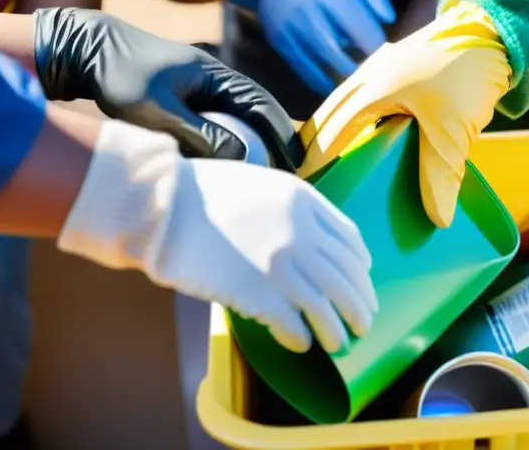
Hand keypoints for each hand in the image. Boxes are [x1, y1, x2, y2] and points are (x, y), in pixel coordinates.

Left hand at [33, 7, 301, 166]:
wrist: (85, 50)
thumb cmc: (119, 76)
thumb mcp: (158, 110)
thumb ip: (198, 133)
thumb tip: (240, 157)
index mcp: (215, 74)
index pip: (262, 106)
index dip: (281, 134)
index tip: (293, 163)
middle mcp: (213, 78)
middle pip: (256, 112)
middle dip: (273, 141)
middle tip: (285, 174)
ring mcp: (198, 87)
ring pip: (236, 118)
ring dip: (251, 142)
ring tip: (261, 174)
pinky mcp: (182, 97)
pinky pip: (215, 121)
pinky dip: (227, 140)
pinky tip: (224, 163)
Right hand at [58, 121, 377, 352]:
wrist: (165, 205)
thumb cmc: (206, 193)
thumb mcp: (265, 184)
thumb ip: (296, 208)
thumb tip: (316, 241)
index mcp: (306, 203)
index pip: (350, 242)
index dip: (360, 269)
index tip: (362, 282)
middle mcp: (302, 234)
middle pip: (346, 278)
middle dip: (359, 305)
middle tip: (364, 323)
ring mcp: (282, 266)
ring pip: (326, 307)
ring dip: (338, 330)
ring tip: (340, 343)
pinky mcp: (258, 294)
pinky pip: (293, 324)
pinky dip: (302, 337)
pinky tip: (301, 343)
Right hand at [212, 0, 395, 95]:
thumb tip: (389, 21)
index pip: (362, 30)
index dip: (377, 46)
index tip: (385, 51)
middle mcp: (311, 12)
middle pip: (342, 53)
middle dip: (361, 67)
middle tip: (373, 71)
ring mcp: (293, 30)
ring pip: (323, 65)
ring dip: (343, 76)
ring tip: (356, 78)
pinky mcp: (281, 43)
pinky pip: (304, 70)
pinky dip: (321, 80)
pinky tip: (332, 83)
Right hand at [298, 0, 511, 227]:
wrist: (493, 31)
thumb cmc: (466, 75)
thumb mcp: (452, 131)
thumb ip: (440, 174)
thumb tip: (437, 219)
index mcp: (372, 90)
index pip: (331, 132)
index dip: (316, 161)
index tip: (306, 185)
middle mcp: (369, 75)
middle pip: (329, 114)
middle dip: (316, 144)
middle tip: (312, 176)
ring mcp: (383, 65)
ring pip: (346, 102)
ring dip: (335, 128)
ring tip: (332, 157)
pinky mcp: (400, 64)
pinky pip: (365, 94)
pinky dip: (357, 115)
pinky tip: (368, 132)